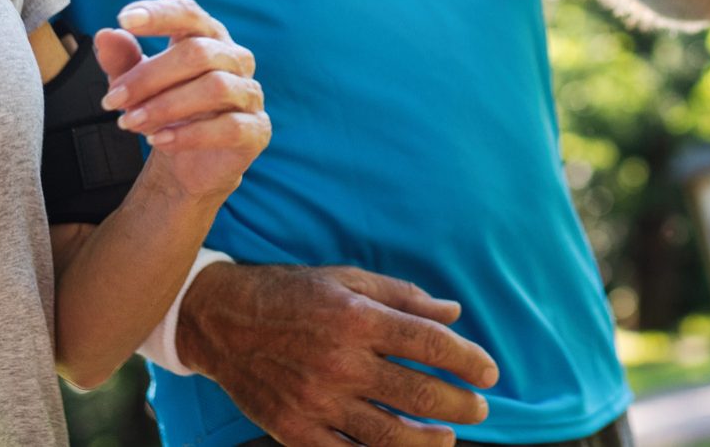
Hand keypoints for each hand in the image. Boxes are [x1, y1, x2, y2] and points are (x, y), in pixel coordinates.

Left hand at [95, 0, 269, 203]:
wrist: (190, 163)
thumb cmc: (166, 111)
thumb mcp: (137, 85)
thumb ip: (123, 60)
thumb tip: (106, 36)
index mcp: (207, 36)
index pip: (189, 13)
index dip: (160, 14)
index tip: (124, 20)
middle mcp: (235, 58)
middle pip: (198, 52)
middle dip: (149, 76)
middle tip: (112, 100)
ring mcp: (250, 93)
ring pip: (215, 87)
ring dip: (165, 106)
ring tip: (130, 123)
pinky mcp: (257, 129)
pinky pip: (229, 127)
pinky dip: (189, 134)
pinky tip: (159, 141)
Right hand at [177, 263, 500, 446]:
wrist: (219, 320)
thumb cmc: (289, 294)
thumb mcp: (346, 279)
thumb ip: (404, 297)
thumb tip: (454, 313)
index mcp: (357, 318)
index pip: (430, 343)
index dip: (469, 360)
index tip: (490, 373)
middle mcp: (340, 362)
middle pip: (419, 393)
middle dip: (460, 404)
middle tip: (479, 408)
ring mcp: (317, 401)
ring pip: (390, 435)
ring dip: (430, 441)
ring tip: (447, 438)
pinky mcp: (295, 431)